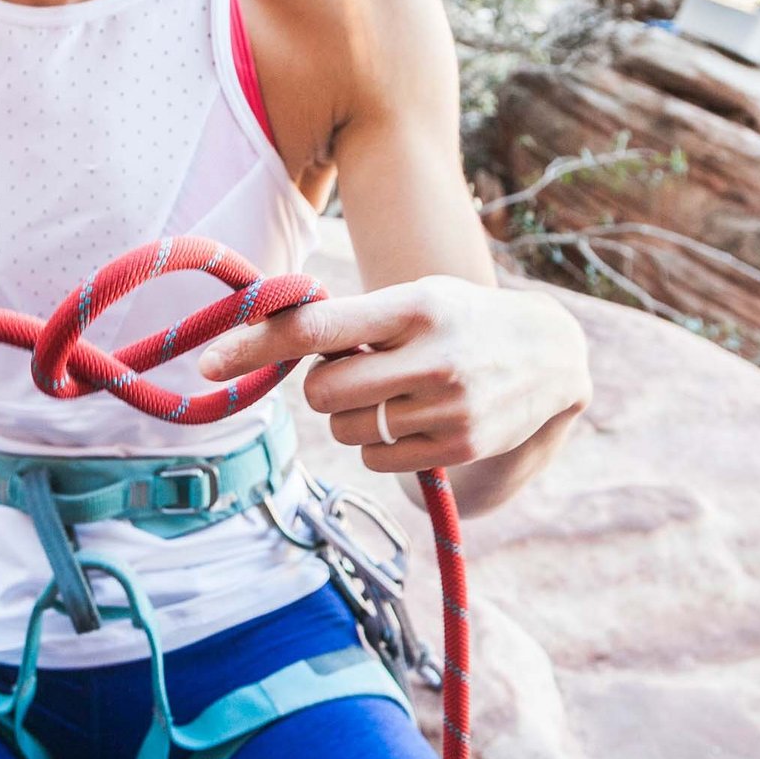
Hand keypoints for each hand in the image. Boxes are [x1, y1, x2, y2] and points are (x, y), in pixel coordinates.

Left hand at [199, 275, 589, 473]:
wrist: (552, 354)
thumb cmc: (459, 320)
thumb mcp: (415, 300)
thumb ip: (352, 320)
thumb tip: (267, 337)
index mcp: (413, 306)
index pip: (318, 327)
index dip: (257, 345)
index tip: (208, 363)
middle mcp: (433, 355)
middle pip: (321, 392)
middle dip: (323, 386)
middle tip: (357, 370)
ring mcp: (449, 406)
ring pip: (344, 429)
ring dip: (353, 415)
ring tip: (398, 391)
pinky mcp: (458, 447)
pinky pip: (374, 458)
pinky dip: (378, 444)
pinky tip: (414, 419)